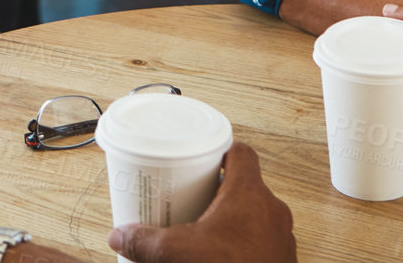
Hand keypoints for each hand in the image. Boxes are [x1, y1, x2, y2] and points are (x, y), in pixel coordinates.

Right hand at [108, 142, 294, 262]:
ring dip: (233, 218)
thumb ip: (145, 242)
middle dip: (218, 191)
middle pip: (245, 184)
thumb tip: (121, 236)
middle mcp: (271, 209)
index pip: (241, 153)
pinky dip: (244, 242)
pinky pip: (263, 239)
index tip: (202, 158)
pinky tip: (223, 254)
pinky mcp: (281, 258)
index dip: (221, 151)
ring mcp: (280, 235)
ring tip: (206, 230)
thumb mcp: (179, 253)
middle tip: (195, 198)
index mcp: (249, 193)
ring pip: (256, 213)